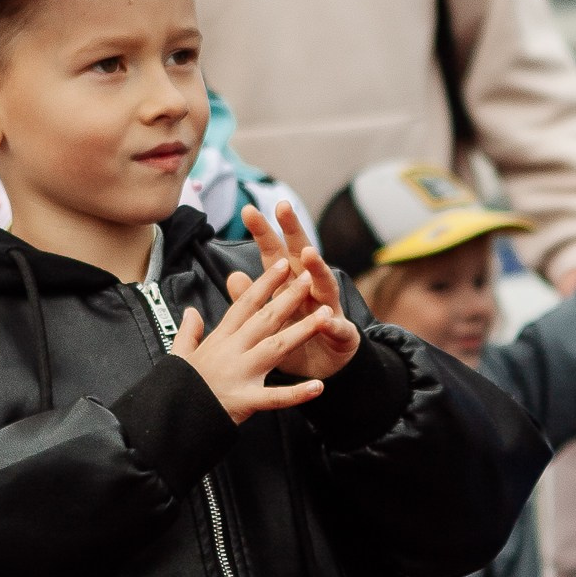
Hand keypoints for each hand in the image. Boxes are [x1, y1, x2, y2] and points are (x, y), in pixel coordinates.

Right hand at [173, 254, 329, 418]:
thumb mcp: (179, 356)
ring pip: (276, 347)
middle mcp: (231, 352)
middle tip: (309, 279)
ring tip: (326, 316)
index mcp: (219, 340)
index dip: (265, 284)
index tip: (284, 265)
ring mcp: (239, 375)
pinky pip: (275, 397)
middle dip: (289, 298)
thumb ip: (188, 333)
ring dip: (303, 330)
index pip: (245, 305)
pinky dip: (297, 394)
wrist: (169, 419)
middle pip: (265, 319)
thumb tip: (191, 312)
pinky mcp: (244, 400)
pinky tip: (318, 387)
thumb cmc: (176, 389)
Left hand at [238, 202, 359, 379]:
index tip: (247, 210)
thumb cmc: (295, 339)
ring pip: (325, 285)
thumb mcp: (269, 322)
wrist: (324, 369)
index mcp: (289, 286)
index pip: (274, 255)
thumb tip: (232, 275)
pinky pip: (339, 327)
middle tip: (283, 207)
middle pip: (301, 257)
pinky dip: (333, 323)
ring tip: (308, 255)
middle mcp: (311, 290)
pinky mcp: (343, 334)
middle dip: (294, 231)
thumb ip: (252, 300)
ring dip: (317, 268)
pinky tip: (327, 318)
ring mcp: (329, 309)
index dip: (263, 233)